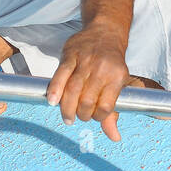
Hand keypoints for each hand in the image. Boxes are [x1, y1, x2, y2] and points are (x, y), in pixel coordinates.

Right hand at [48, 26, 130, 141]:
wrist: (106, 32)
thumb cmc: (112, 64)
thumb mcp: (118, 85)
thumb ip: (113, 113)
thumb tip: (115, 138)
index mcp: (118, 77)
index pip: (106, 106)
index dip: (98, 117)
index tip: (93, 117)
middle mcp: (103, 69)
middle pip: (87, 100)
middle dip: (81, 114)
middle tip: (77, 118)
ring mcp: (86, 61)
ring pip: (73, 90)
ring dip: (67, 108)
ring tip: (67, 117)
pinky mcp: (70, 54)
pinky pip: (60, 75)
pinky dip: (55, 90)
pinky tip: (52, 101)